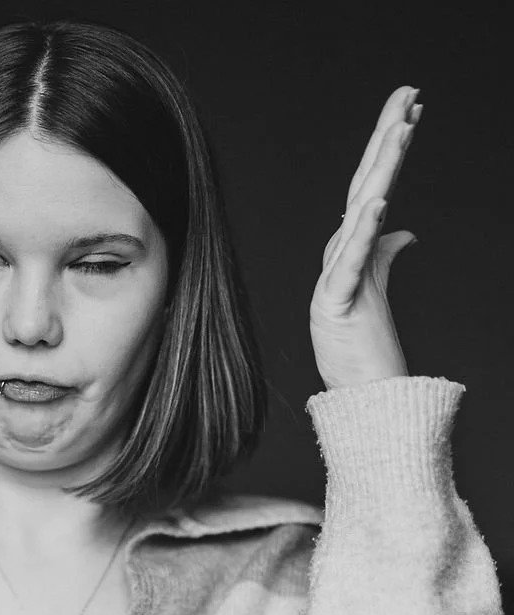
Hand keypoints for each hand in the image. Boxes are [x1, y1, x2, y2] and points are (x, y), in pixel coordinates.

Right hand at [309, 85, 421, 389]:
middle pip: (367, 184)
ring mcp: (336, 276)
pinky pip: (349, 264)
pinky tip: (377, 205)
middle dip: (386, 138)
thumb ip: (384, 253)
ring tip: (399, 133)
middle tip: (407, 95)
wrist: (356, 388)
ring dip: (380, 171)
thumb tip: (404, 233)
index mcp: (353, 244)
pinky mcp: (334, 303)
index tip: (411, 105)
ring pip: (360, 214)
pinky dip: (362, 234)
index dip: (390, 144)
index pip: (374, 182)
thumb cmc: (362, 341)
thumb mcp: (375, 285)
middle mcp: (341, 252)